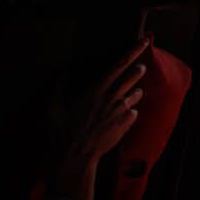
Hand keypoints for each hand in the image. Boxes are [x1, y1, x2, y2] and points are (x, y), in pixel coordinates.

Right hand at [58, 39, 150, 199]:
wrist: (75, 158)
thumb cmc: (62, 133)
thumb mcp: (54, 108)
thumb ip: (59, 88)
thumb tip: (62, 73)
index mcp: (96, 90)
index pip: (119, 65)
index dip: (133, 51)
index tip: (144, 41)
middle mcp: (112, 98)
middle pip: (133, 77)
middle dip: (138, 70)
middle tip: (139, 68)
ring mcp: (122, 112)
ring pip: (136, 95)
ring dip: (133, 94)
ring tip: (122, 100)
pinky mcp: (127, 124)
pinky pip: (133, 113)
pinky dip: (128, 113)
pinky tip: (116, 120)